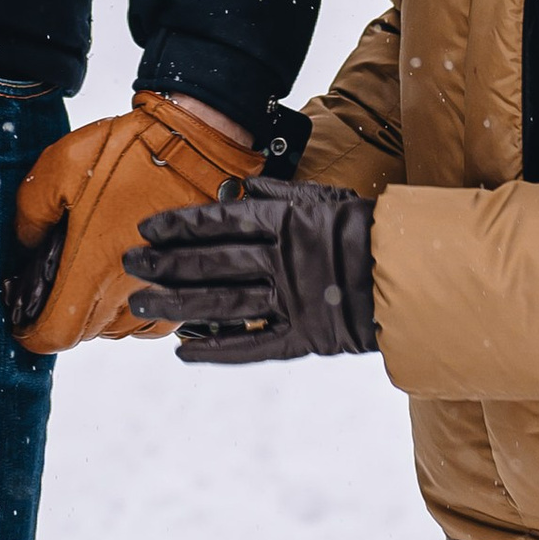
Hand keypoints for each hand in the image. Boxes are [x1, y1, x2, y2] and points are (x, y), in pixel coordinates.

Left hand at [4, 93, 261, 351]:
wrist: (198, 141)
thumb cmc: (132, 151)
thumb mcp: (60, 166)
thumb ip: (30, 210)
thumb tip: (25, 244)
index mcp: (93, 269)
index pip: (55, 335)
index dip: (33, 332)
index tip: (25, 317)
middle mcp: (128, 289)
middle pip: (86, 333)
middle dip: (65, 315)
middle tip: (58, 281)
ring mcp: (161, 289)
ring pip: (120, 329)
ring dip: (102, 313)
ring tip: (93, 276)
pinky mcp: (186, 281)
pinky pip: (156, 317)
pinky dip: (138, 308)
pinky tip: (129, 280)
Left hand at [124, 175, 377, 362]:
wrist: (407, 276)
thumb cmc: (364, 230)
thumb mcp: (325, 199)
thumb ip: (282, 194)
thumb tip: (242, 187)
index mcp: (286, 224)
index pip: (221, 221)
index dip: (180, 225)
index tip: (147, 228)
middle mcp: (281, 262)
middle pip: (211, 263)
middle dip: (166, 264)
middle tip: (130, 264)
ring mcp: (290, 302)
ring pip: (222, 305)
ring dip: (178, 305)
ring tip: (140, 305)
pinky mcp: (302, 337)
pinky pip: (252, 347)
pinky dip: (216, 351)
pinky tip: (183, 352)